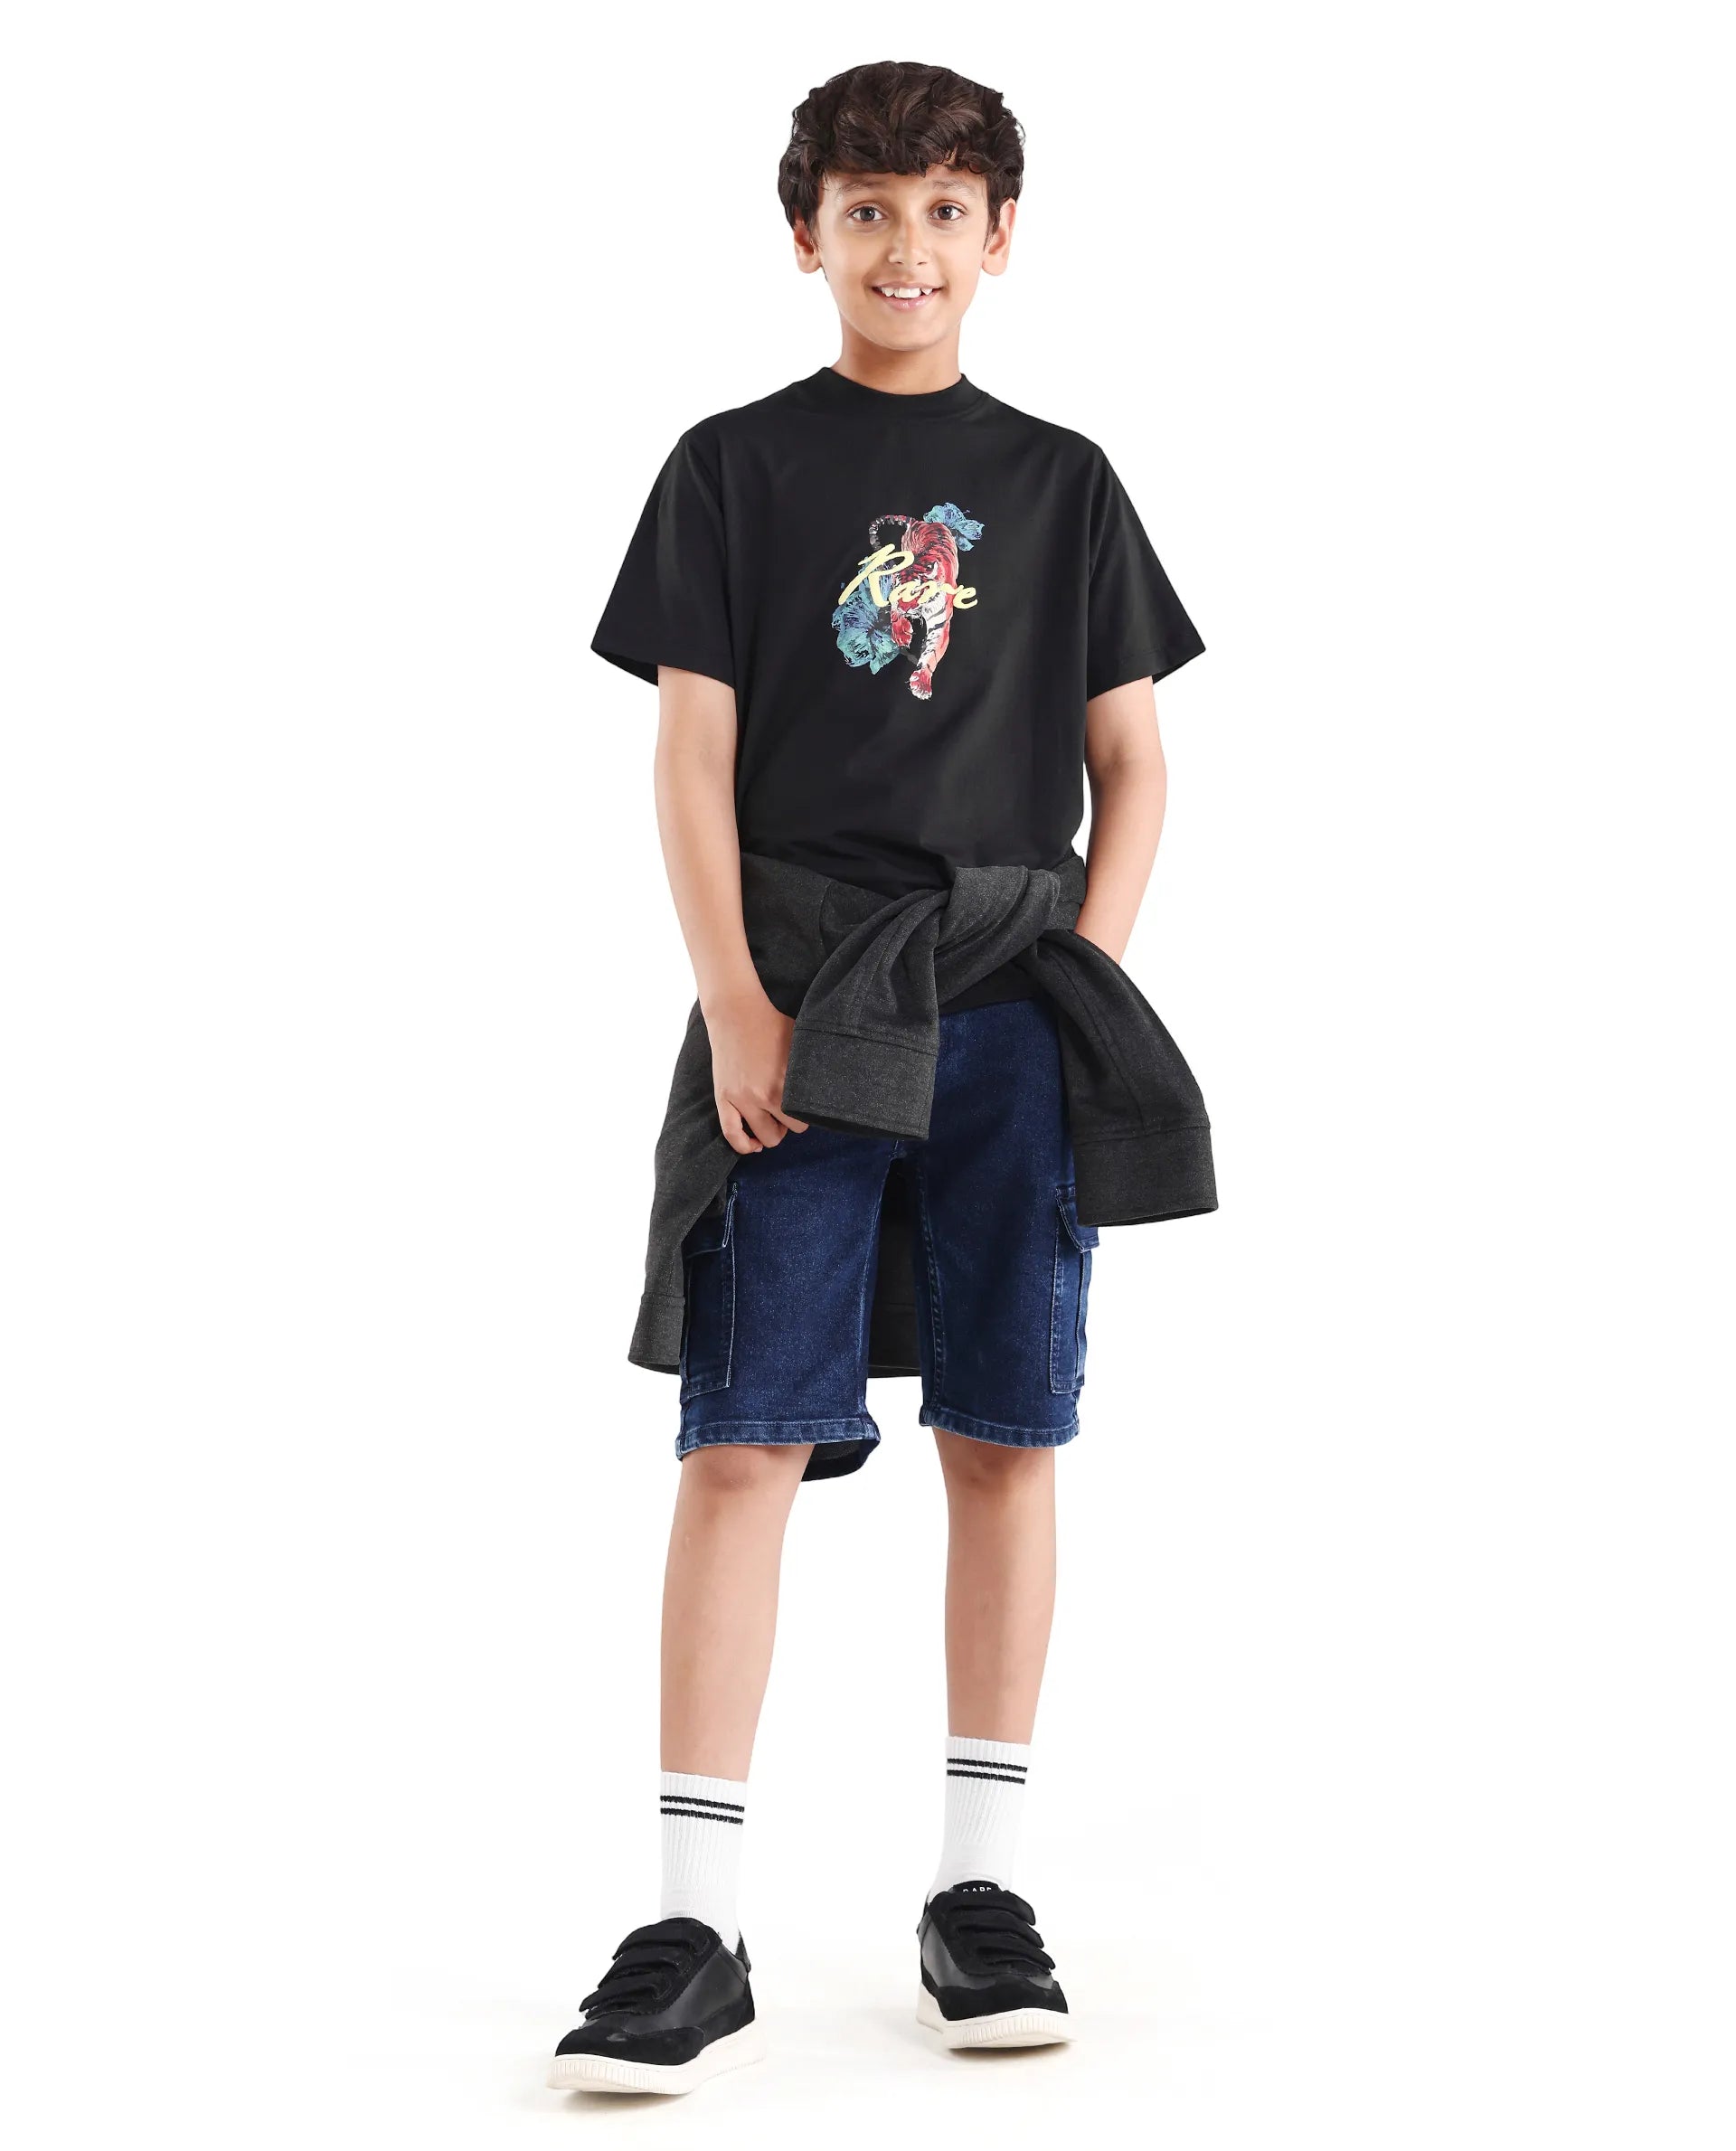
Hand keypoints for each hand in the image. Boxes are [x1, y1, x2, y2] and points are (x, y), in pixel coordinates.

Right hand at [703, 986, 811, 1154]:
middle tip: (789, 1110)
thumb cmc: (772, 1023)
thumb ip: (814, 1066)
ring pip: (765, 1137)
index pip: (807, 1118)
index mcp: (788, 1082)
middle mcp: (766, 1095)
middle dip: (791, 1123)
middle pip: (789, 1130)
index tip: (806, 1106)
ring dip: (772, 1133)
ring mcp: (742, 1098)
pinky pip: (731, 1133)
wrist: (736, 1011)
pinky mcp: (724, 1097)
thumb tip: (842, 1077)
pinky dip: (743, 1145)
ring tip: (774, 1120)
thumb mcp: (801, 1042)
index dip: (808, 1114)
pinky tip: (754, 1145)